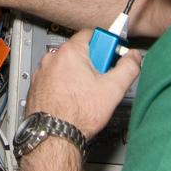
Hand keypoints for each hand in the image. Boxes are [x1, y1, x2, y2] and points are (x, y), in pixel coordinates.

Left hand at [25, 29, 140, 139]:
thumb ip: (128, 68)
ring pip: (67, 66)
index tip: (111, 60)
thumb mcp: (113, 90)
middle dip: (93, 64)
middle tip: (100, 82)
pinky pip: (55, 78)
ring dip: (78, 75)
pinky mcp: (36, 86)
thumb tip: (134, 57)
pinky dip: (63, 85)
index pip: (93, 34)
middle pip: (80, 51)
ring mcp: (42, 72)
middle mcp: (52, 58)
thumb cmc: (77, 114)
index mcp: (70, 52)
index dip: (106, 46)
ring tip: (85, 94)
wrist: (53, 136)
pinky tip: (72, 100)